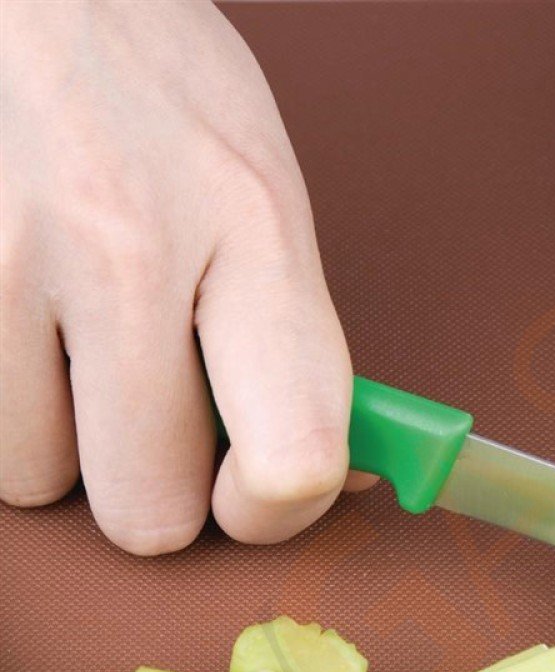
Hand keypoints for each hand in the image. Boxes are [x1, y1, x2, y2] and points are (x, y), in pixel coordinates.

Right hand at [0, 0, 369, 554]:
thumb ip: (297, 346)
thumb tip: (344, 476)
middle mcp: (131, 247)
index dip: (275, 516)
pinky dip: (6, 402)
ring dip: (65, 441)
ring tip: (76, 339)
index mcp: (255, 232)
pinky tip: (25, 318)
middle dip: (156, 490)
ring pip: (37, 481)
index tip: (252, 495)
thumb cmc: (164, 95)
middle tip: (154, 420)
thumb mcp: (267, 199)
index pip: (296, 459)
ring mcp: (8, 256)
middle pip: (149, 512)